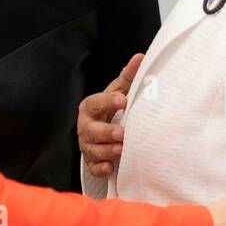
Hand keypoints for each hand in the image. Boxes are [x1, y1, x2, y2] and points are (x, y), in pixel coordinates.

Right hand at [77, 53, 143, 177]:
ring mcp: (87, 146)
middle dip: (106, 132)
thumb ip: (128, 77)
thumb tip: (140, 57)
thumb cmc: (112, 110)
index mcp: (91, 107)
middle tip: (122, 133)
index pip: (95, 103)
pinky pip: (94, 167)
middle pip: (91, 130)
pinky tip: (110, 167)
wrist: (104, 133)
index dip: (107, 102)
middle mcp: (86, 127)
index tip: (123, 101)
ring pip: (93, 150)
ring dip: (107, 150)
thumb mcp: (118, 92)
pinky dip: (101, 168)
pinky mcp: (92, 162)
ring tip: (121, 150)